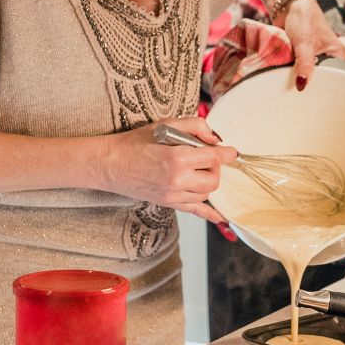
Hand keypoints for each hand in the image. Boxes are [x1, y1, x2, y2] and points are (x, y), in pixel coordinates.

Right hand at [93, 117, 237, 225]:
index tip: (232, 152)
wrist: (111, 164)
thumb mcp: (164, 125)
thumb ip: (193, 127)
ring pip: (206, 194)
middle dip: (215, 168)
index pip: (213, 157)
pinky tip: (222, 218)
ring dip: (208, 182)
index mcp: (177, 158)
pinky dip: (211, 215)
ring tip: (197, 170)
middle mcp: (177, 180)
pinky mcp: (168, 203)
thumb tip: (214, 138)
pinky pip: (196, 211)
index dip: (226, 153)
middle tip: (205, 158)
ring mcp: (173, 195)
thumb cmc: (135, 143)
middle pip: (213, 179)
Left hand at [277, 0, 344, 90]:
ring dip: (298, 76)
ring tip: (291, 84)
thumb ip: (305, 65)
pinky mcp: (301, 58)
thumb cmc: (303, 19)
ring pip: (307, 74)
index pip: (336, 78)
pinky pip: (297, 70)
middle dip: (309, 81)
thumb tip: (302, 85)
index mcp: (339, 55)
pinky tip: (285, 77)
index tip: (312, 94)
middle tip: (299, 89)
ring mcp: (315, 58)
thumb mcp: (305, 44)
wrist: (287, 6)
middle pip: (320, 78)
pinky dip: (291, 71)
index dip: (323, 85)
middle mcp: (329, 58)